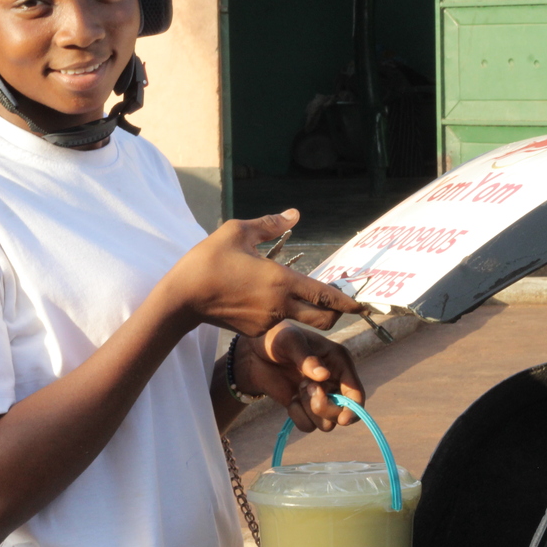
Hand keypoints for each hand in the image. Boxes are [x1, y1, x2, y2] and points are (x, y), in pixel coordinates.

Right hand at [161, 209, 364, 336]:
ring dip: (309, 314)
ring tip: (301, 297)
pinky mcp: (256, 331)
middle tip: (338, 302)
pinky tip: (265, 299)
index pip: (326, 296)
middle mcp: (279, 306)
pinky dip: (283, 314)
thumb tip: (294, 215)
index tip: (364, 305)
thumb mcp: (237, 231)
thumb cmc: (208, 260)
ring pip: (301, 322)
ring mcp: (268, 322)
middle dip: (336, 314)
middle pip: (323, 319)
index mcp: (281, 281)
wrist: (182, 298)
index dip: (348, 301)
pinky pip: (279, 323)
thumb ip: (270, 223)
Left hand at [234, 322, 365, 431]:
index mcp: (339, 362)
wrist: (252, 352)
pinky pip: (308, 425)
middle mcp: (334, 381)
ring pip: (326, 424)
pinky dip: (298, 416)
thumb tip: (324, 376)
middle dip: (324, 407)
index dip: (354, 409)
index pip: (356, 393)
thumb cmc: (274, 338)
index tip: (342, 419)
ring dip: (310, 411)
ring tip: (298, 389)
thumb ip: (306, 358)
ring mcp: (320, 396)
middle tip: (305, 388)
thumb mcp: (289, 341)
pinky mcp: (304, 407)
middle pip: (343, 413)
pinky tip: (290, 399)